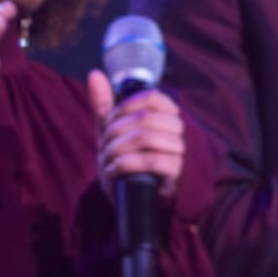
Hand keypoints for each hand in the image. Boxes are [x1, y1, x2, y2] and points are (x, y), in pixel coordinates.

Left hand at [86, 72, 187, 195]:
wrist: (142, 201)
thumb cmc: (130, 163)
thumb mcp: (115, 133)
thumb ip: (106, 106)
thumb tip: (95, 74)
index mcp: (169, 118)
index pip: (152, 98)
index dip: (126, 106)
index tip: (112, 120)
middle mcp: (181, 132)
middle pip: (145, 118)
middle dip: (115, 132)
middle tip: (104, 147)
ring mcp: (182, 153)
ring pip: (146, 137)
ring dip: (118, 149)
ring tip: (108, 161)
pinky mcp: (179, 174)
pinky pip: (152, 161)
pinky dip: (126, 164)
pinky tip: (115, 170)